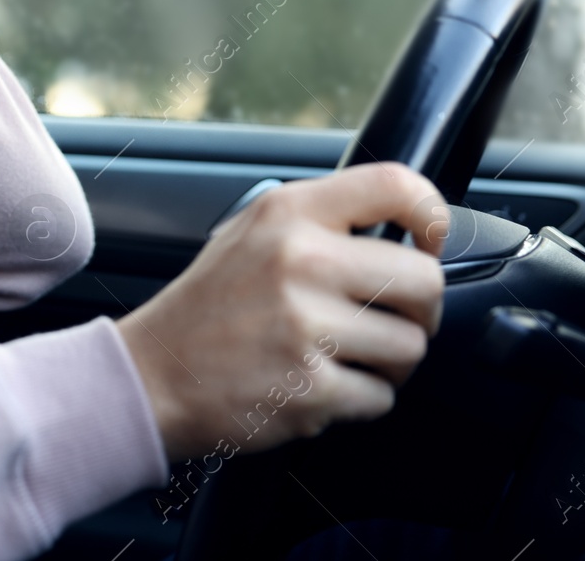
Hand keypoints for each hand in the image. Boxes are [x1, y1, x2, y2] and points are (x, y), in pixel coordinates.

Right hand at [117, 163, 446, 460]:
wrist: (153, 375)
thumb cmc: (208, 308)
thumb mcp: (250, 233)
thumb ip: (318, 222)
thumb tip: (404, 231)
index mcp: (287, 214)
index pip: (393, 185)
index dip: (430, 214)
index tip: (429, 242)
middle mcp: (299, 262)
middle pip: (425, 280)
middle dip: (418, 310)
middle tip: (388, 319)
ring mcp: (305, 327)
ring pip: (411, 347)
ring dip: (389, 362)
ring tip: (344, 357)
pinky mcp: (310, 388)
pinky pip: (381, 398)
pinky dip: (359, 400)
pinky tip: (319, 385)